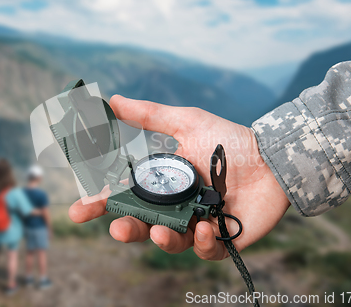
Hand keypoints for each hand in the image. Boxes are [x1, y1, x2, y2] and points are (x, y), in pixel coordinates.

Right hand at [69, 95, 289, 259]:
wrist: (272, 157)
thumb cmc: (229, 141)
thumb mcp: (186, 123)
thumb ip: (149, 115)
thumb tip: (111, 99)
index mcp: (163, 183)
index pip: (124, 196)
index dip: (100, 204)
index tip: (79, 210)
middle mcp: (176, 206)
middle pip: (142, 225)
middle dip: (126, 230)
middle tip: (118, 229)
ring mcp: (197, 224)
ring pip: (170, 242)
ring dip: (161, 241)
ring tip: (161, 232)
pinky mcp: (222, 239)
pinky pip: (205, 250)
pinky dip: (202, 243)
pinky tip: (206, 228)